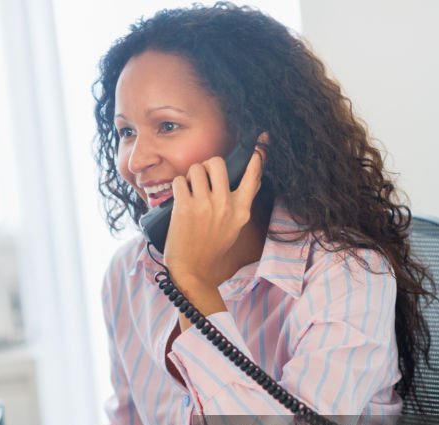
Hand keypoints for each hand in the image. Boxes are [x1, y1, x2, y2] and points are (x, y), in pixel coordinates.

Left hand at [164, 141, 265, 290]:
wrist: (192, 271)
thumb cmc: (211, 249)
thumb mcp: (234, 226)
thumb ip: (241, 203)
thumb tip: (250, 180)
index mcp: (242, 210)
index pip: (253, 176)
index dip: (258, 155)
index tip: (261, 138)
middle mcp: (226, 204)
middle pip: (218, 162)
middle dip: (206, 166)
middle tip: (201, 179)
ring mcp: (206, 205)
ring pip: (196, 168)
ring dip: (190, 176)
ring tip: (189, 191)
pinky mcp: (186, 207)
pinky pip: (180, 180)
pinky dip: (177, 187)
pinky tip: (178, 199)